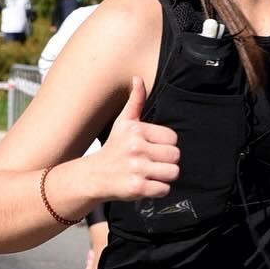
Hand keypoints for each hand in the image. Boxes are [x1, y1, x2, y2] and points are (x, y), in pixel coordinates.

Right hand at [96, 76, 179, 200]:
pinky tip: (146, 184)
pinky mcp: (137, 188)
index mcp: (136, 130)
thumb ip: (135, 101)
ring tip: (151, 174)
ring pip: (173, 173)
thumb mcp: (123, 122)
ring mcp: (137, 169)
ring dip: (164, 176)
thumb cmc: (113, 148)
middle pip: (175, 156)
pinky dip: (158, 190)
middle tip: (152, 163)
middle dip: (167, 162)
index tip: (152, 148)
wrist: (94, 176)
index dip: (165, 145)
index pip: (173, 138)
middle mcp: (136, 148)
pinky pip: (165, 189)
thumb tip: (137, 78)